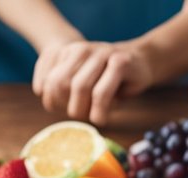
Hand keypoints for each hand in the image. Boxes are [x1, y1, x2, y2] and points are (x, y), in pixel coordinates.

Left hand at [32, 40, 153, 124]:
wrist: (141, 61)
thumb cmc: (108, 79)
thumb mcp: (81, 82)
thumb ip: (62, 90)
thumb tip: (48, 104)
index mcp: (67, 52)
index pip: (46, 83)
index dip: (53, 104)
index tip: (67, 110)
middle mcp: (81, 49)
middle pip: (60, 86)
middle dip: (68, 106)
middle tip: (83, 116)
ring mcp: (101, 53)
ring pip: (80, 88)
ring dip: (84, 111)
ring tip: (93, 117)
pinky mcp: (120, 62)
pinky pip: (101, 92)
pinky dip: (99, 111)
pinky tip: (101, 117)